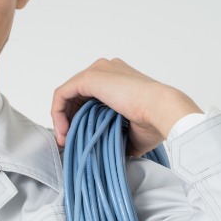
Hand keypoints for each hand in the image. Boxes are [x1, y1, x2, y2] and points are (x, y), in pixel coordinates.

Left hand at [51, 58, 201, 156]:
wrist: (162, 111)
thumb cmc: (154, 121)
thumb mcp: (131, 131)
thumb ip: (116, 135)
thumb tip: (111, 150)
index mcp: (120, 79)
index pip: (90, 97)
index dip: (78, 119)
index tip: (75, 139)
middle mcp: (108, 70)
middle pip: (76, 95)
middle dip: (68, 119)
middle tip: (67, 141)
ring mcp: (99, 70)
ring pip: (68, 94)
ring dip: (62, 118)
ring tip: (66, 139)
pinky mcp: (90, 77)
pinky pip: (62, 94)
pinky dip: (58, 113)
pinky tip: (64, 130)